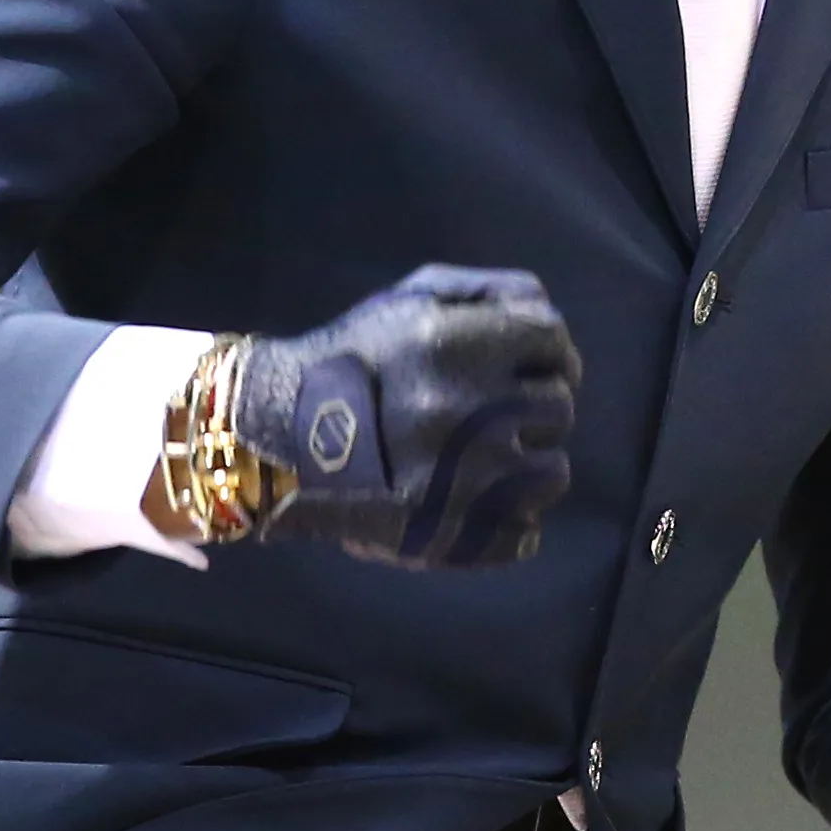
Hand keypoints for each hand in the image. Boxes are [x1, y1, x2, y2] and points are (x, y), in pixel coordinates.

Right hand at [199, 265, 582, 566]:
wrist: (273, 440)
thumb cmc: (351, 360)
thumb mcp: (410, 300)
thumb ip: (489, 293)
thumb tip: (547, 316)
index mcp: (451, 346)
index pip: (551, 340)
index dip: (546, 351)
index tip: (526, 365)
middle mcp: (465, 412)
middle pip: (558, 406)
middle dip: (532, 406)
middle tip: (493, 413)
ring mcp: (465, 481)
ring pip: (551, 471)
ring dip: (525, 462)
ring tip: (480, 458)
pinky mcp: (457, 537)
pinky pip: (525, 530)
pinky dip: (508, 519)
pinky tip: (470, 499)